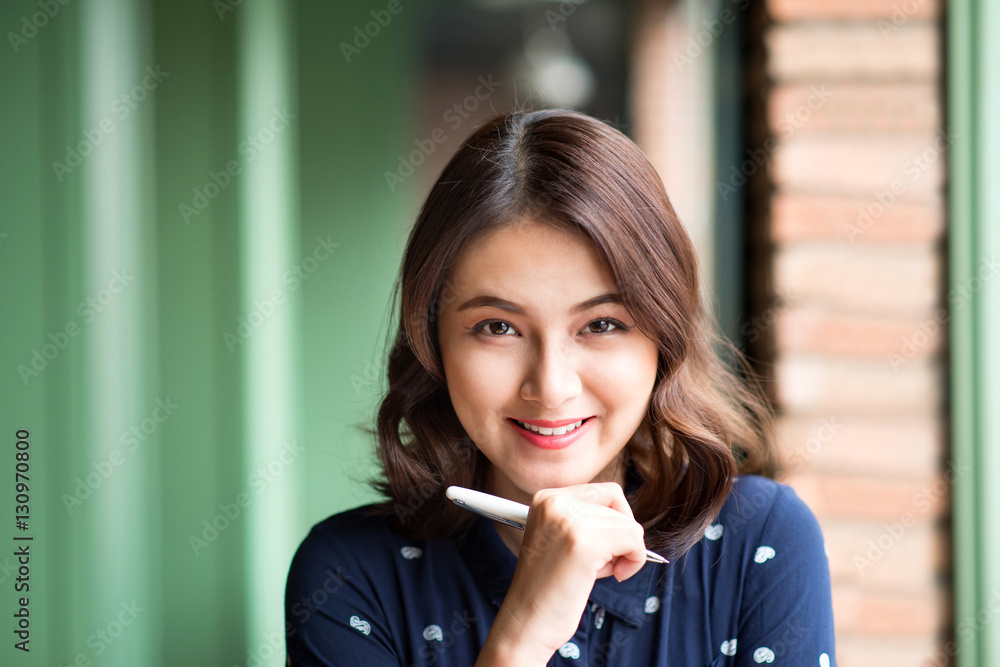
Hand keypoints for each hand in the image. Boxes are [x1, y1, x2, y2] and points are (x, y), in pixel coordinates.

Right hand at [475, 483, 647, 665]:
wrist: (526, 624)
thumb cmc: (548, 589)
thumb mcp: (560, 539)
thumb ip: (587, 520)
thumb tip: (628, 518)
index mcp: (546, 498)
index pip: (604, 492)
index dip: (614, 520)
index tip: (605, 546)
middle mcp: (554, 502)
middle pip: (617, 504)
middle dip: (620, 535)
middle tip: (602, 563)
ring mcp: (568, 521)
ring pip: (628, 524)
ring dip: (625, 552)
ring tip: (597, 572)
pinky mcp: (583, 543)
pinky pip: (633, 540)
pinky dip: (634, 560)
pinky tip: (614, 576)